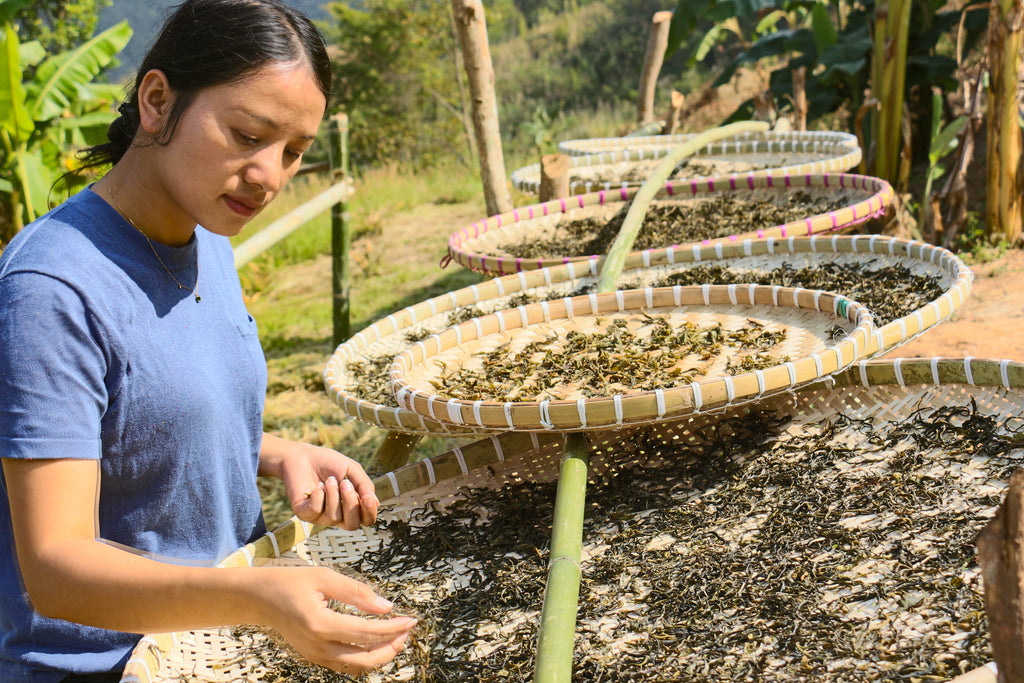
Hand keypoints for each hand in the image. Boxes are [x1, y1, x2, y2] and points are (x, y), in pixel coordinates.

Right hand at [257, 566, 415, 674]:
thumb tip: (386, 607)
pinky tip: (376, 642)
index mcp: (320, 624)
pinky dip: (364, 657)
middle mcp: (317, 646)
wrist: (259, 599)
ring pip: (356, 667)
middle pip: (364, 659)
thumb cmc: (291, 583)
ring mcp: (315, 655)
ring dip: (379, 655)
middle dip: (391, 648)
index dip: (392, 628)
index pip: (366, 632)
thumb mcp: (325, 577)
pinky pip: (345, 665)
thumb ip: (357, 592)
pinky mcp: (314, 657)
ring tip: (396, 637)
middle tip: (406, 631)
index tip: (411, 620)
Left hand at [260, 435, 378, 528]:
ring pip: (334, 518)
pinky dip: (319, 496)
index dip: (370, 512)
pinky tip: (316, 486)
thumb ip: (364, 485)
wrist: (302, 456)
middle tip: (345, 483)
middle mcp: (337, 515)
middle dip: (351, 504)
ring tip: (328, 479)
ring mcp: (320, 516)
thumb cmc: (328, 463)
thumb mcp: (352, 470)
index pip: (366, 520)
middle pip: (352, 525)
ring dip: (333, 495)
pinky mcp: (304, 513)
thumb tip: (375, 502)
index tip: (368, 497)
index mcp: (351, 506)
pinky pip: (316, 511)